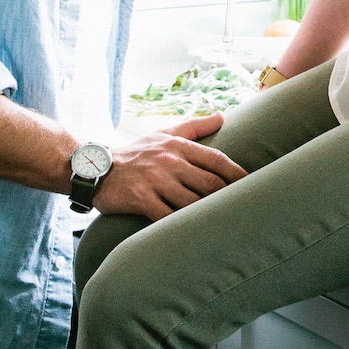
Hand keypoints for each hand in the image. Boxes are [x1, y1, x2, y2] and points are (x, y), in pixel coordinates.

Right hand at [94, 113, 246, 220]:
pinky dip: (181, 226)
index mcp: (178, 145)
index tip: (252, 184)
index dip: (237, 173)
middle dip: (227, 196)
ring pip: (192, 202)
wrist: (96, 168)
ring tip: (224, 225)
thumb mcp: (164, 133)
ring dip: (207, 214)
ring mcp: (155, 181)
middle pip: (209, 182)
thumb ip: (194, 126)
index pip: (216, 158)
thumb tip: (222, 115)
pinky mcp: (141, 200)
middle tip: (242, 209)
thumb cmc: (136, 152)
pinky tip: (193, 233)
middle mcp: (169, 161)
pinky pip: (167, 217)